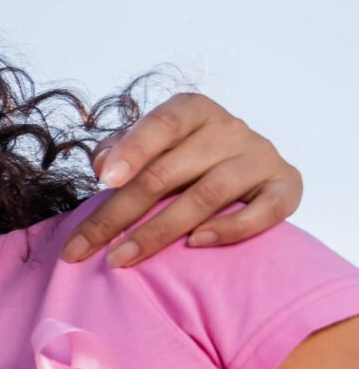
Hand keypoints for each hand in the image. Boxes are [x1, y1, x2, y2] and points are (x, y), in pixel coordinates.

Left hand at [64, 93, 301, 265]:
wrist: (243, 170)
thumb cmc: (180, 157)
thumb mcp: (147, 146)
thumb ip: (119, 150)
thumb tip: (104, 164)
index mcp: (192, 111)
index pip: (163, 124)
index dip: (133, 149)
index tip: (103, 180)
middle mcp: (229, 129)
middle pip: (168, 173)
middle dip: (118, 214)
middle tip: (82, 248)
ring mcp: (260, 156)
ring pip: (206, 195)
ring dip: (158, 231)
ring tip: (122, 257)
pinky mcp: (286, 185)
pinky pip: (266, 209)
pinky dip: (232, 228)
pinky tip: (197, 243)